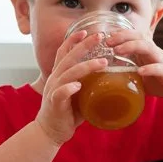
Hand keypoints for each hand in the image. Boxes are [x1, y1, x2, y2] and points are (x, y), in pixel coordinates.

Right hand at [36, 30, 107, 145]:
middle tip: (99, 36)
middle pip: (68, 57)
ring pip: (68, 73)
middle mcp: (55, 79)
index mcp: (60, 74)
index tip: (86, 30)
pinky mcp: (55, 104)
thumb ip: (89, 82)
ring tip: (102, 62)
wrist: (50, 131)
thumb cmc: (68, 111)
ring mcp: (54, 90)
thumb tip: (111, 75)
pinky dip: (69, 88)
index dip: (73, 40)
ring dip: (85, 66)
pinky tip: (78, 86)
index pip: (64, 52)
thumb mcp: (79, 92)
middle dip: (83, 46)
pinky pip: (60, 93)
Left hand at [106, 30, 162, 99]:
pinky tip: (141, 71)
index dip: (118, 34)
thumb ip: (132, 67)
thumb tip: (109, 73)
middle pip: (139, 36)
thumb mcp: (146, 68)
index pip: (133, 35)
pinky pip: (160, 68)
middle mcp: (155, 52)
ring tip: (118, 51)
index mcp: (147, 51)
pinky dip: (150, 68)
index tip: (102, 38)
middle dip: (122, 36)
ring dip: (131, 46)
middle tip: (106, 42)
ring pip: (147, 47)